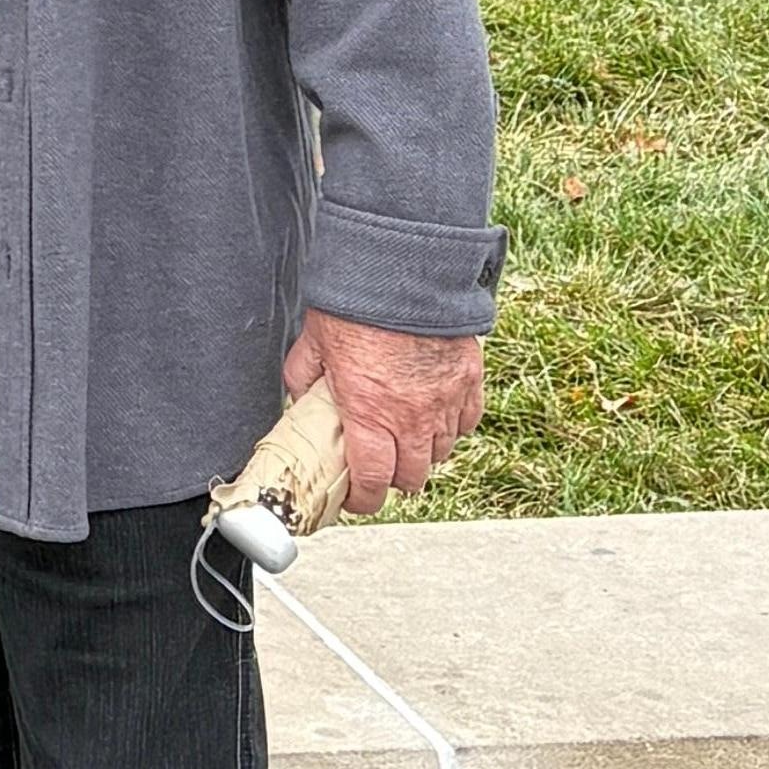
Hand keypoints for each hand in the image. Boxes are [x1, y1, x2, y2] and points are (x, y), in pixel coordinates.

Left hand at [285, 312, 487, 510]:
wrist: (405, 268)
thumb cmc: (358, 304)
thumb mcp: (314, 342)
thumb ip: (304, 377)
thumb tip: (298, 397)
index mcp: (369, 413)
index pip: (371, 482)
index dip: (362, 500)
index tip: (355, 498)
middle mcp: (411, 417)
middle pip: (411, 477)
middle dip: (393, 479)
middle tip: (380, 467)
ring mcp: (445, 402)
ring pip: (440, 453)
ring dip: (422, 453)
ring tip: (405, 438)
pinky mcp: (469, 382)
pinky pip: (466, 423)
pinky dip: (452, 426)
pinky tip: (435, 416)